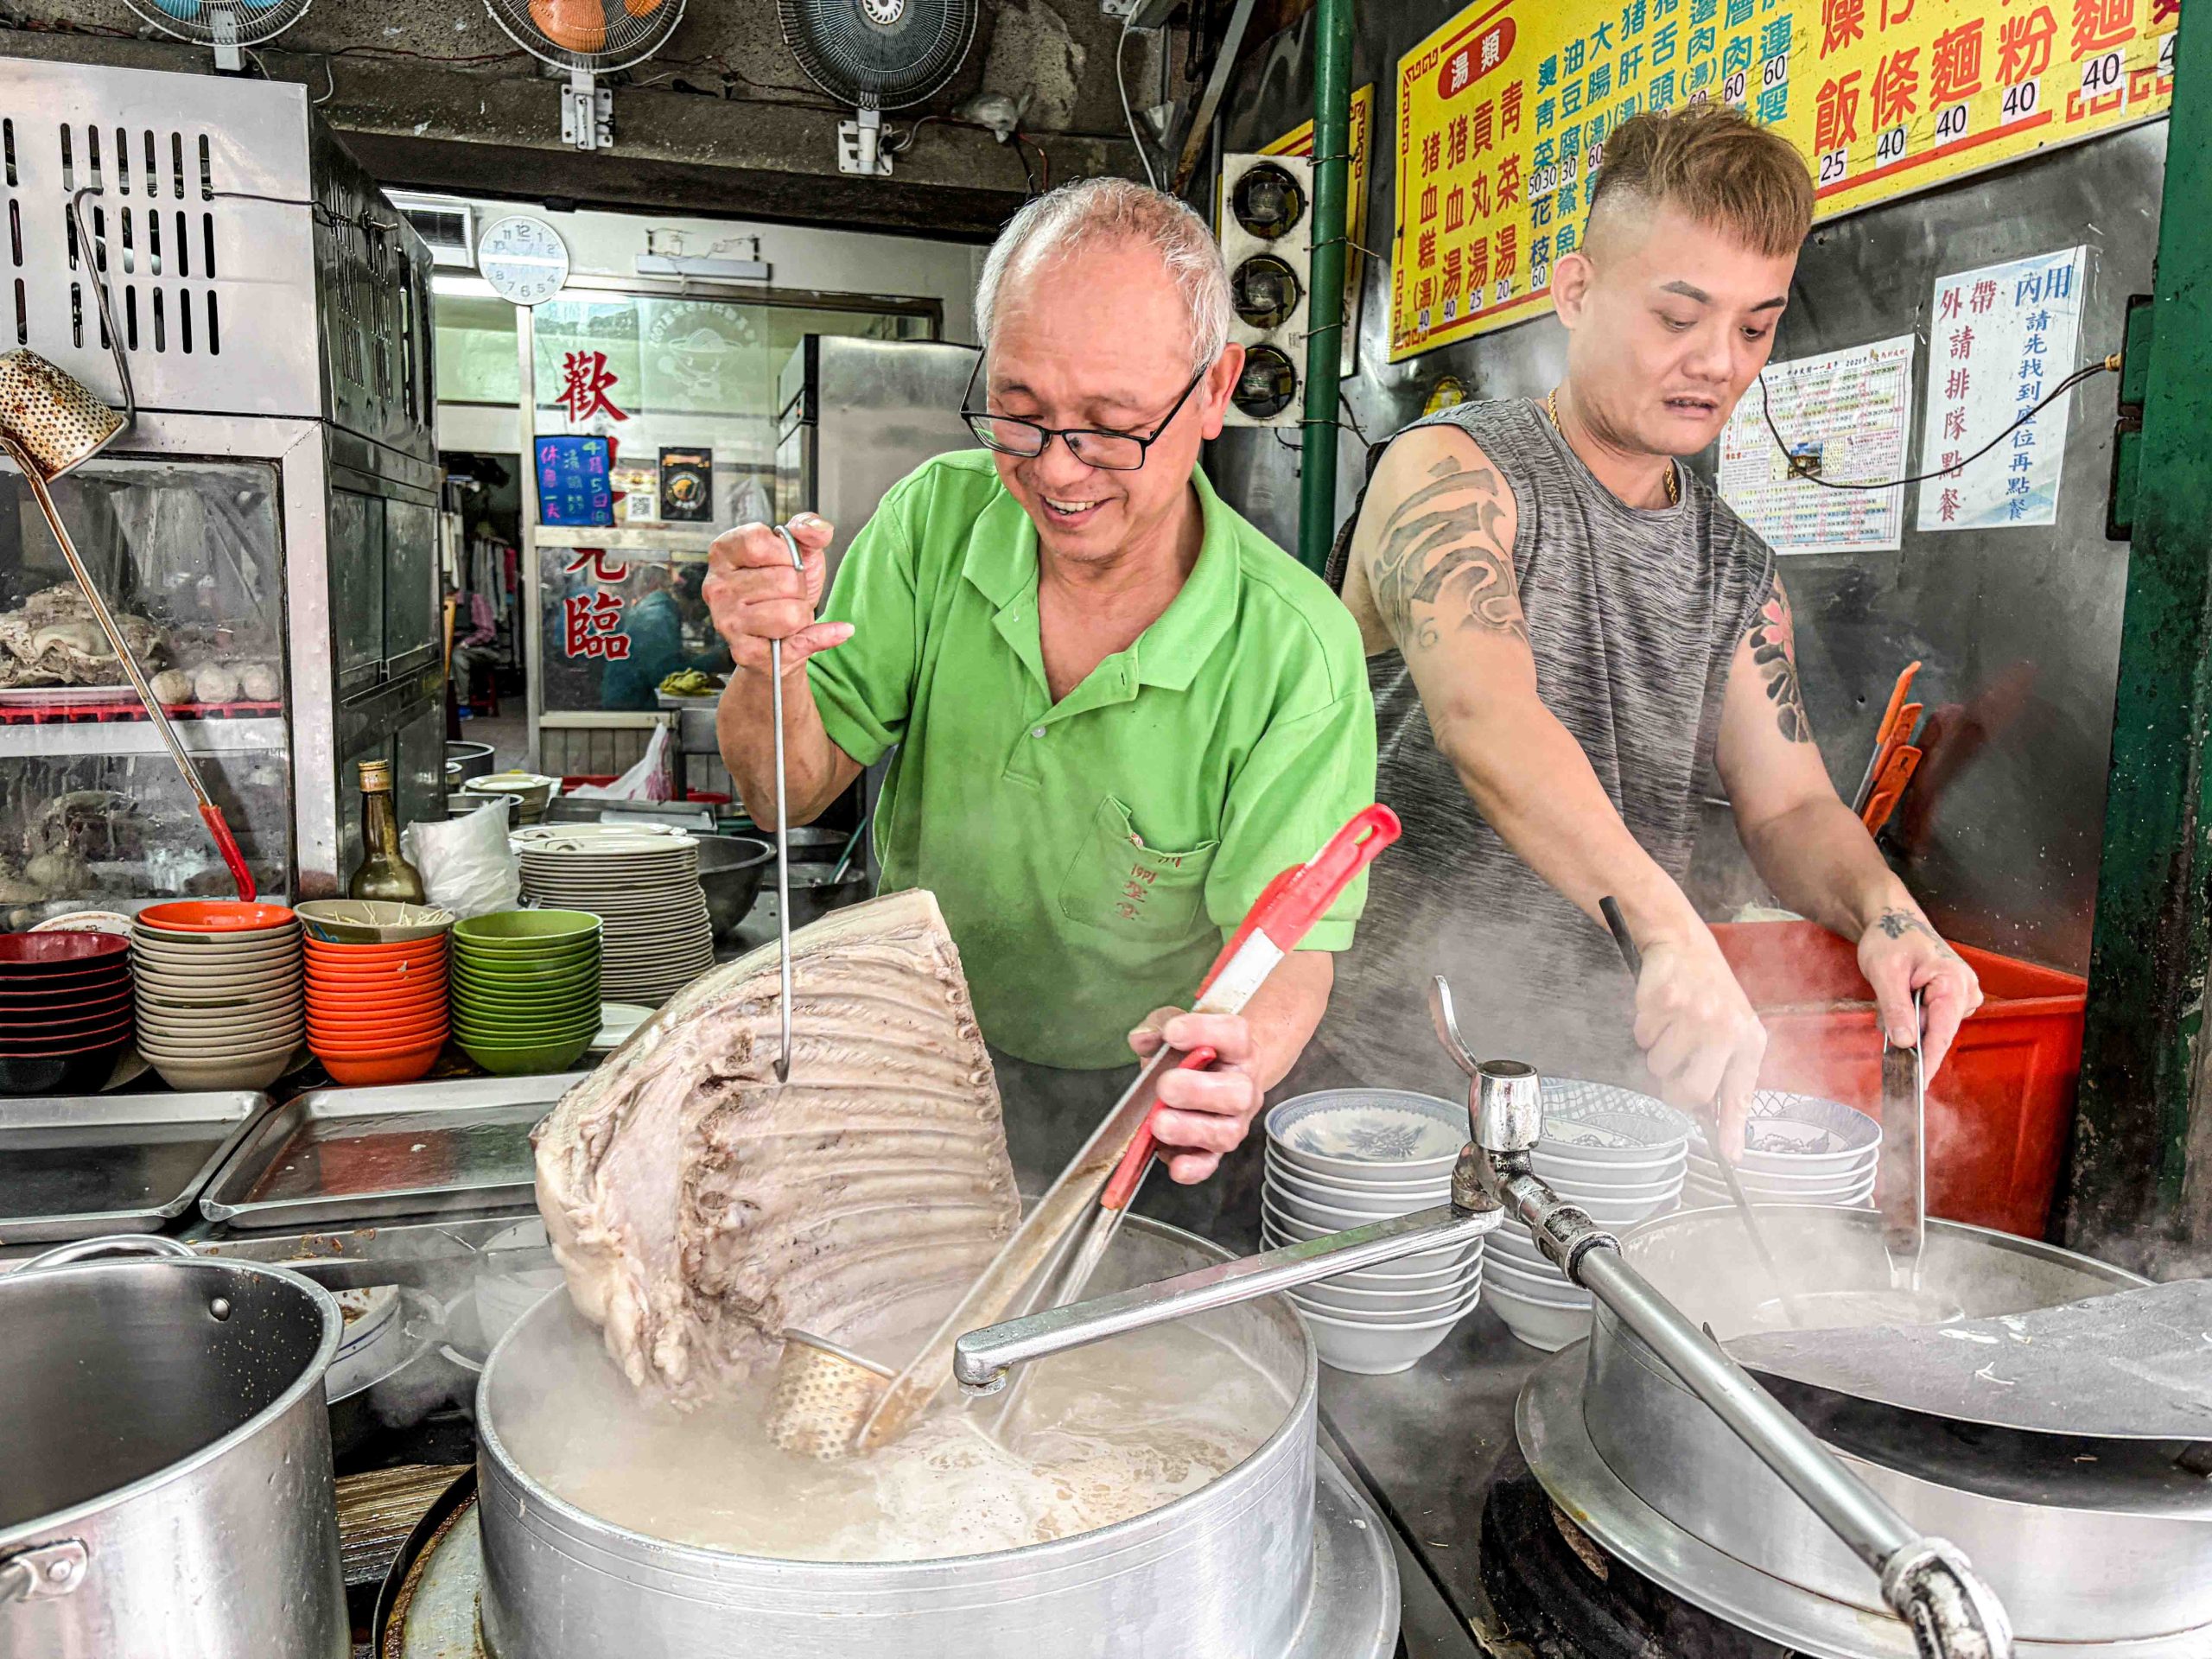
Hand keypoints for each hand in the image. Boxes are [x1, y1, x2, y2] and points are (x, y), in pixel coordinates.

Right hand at [702, 514, 848, 674]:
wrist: (784, 635)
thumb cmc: (785, 589)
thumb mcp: (800, 550)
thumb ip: (808, 529)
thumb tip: (819, 529)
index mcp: (723, 553)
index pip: (758, 543)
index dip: (785, 552)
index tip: (785, 560)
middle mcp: (716, 587)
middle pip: (783, 581)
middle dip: (798, 589)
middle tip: (787, 595)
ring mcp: (726, 621)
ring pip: (791, 614)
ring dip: (801, 614)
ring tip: (787, 614)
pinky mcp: (743, 651)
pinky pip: (798, 642)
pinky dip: (820, 637)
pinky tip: (822, 632)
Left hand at [1127, 1007, 1264, 1183]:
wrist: (1216, 1073)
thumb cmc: (1195, 1049)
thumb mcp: (1177, 1027)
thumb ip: (1159, 1025)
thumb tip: (1142, 1039)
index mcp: (1238, 1047)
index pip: (1235, 1034)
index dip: (1205, 1032)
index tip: (1172, 1033)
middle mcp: (1244, 1086)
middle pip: (1238, 1092)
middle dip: (1198, 1091)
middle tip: (1165, 1087)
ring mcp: (1233, 1121)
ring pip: (1226, 1133)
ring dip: (1190, 1130)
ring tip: (1159, 1123)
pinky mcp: (1215, 1149)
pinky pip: (1210, 1163)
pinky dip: (1193, 1168)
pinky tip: (1175, 1166)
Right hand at [1630, 930, 1766, 1162]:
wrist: (1685, 944)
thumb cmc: (1710, 993)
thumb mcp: (1733, 1030)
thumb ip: (1727, 1074)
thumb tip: (1717, 1124)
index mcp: (1748, 1040)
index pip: (1739, 1094)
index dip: (1732, 1128)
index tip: (1731, 1156)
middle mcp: (1726, 1028)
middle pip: (1690, 1090)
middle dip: (1674, 1088)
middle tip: (1673, 1071)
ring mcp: (1695, 1013)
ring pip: (1658, 1064)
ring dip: (1658, 1051)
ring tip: (1672, 1026)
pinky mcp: (1664, 1000)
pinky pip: (1642, 1036)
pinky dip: (1645, 1027)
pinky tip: (1661, 1008)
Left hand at [1857, 907, 1982, 1075]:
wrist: (1891, 919)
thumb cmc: (1890, 937)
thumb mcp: (1885, 971)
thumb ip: (1896, 1008)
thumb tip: (1905, 1042)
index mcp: (1954, 981)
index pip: (1943, 1033)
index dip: (1929, 1060)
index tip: (1918, 1084)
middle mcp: (1965, 990)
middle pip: (1937, 1032)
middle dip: (1910, 1033)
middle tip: (1886, 1013)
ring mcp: (1960, 995)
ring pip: (1932, 1027)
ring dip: (1908, 1022)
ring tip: (1892, 993)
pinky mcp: (1950, 998)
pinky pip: (1930, 1020)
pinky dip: (1912, 1017)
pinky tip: (1901, 997)